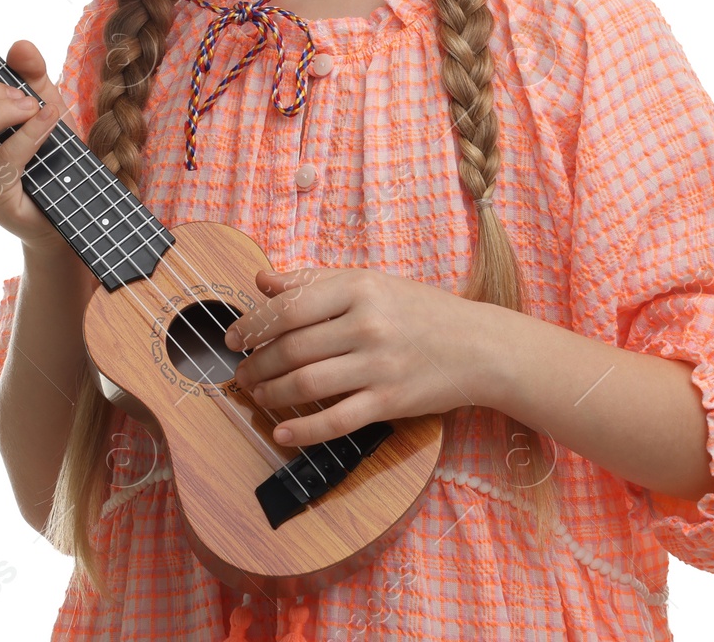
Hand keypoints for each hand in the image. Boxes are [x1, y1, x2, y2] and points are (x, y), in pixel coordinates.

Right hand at [0, 39, 69, 253]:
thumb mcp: (41, 100)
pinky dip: (29, 134)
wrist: (69, 201)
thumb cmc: (47, 150)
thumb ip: (31, 72)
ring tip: (33, 109)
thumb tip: (19, 47)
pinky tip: (49, 121)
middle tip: (22, 96)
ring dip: (0, 110)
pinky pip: (1, 158)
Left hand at [222, 266, 488, 446]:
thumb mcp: (371, 282)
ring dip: (271, 394)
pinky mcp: (389, 402)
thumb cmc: (420, 310)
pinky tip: (282, 433)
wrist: (480, 346)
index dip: (253, 324)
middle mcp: (367, 324)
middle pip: (292, 348)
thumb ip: (315, 280)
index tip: (233, 337)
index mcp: (360, 288)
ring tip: (256, 395)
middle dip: (257, 363)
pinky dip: (303, 431)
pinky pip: (336, 421)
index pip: (290, 306)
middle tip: (241, 372)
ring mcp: (378, 365)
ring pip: (306, 384)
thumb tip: (263, 281)